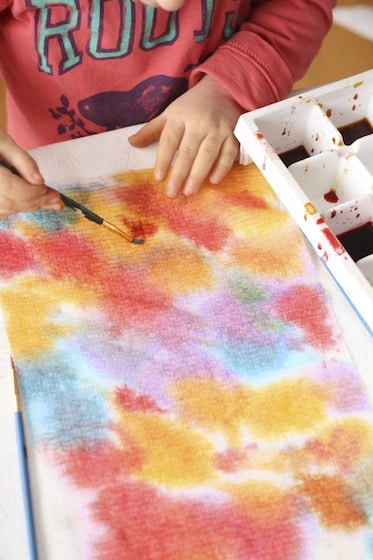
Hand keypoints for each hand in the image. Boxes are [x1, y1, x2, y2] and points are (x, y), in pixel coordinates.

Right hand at [0, 130, 62, 215]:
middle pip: (11, 202)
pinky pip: (3, 210)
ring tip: (51, 202)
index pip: (10, 188)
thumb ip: (23, 161)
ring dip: (30, 206)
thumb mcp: (3, 141)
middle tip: (57, 199)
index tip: (49, 189)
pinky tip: (34, 203)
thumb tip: (40, 180)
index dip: (31, 191)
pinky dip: (20, 207)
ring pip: (8, 209)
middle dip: (36, 201)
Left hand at [128, 74, 242, 196]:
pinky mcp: (233, 134)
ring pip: (207, 154)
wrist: (222, 89)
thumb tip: (132, 143)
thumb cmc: (192, 106)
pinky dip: (222, 168)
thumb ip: (152, 130)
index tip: (158, 178)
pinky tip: (214, 181)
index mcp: (180, 116)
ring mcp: (218, 128)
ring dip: (198, 175)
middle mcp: (199, 122)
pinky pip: (228, 153)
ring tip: (189, 192)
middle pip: (188, 151)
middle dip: (179, 174)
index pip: (169, 140)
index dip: (163, 160)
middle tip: (172, 193)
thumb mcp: (170, 113)